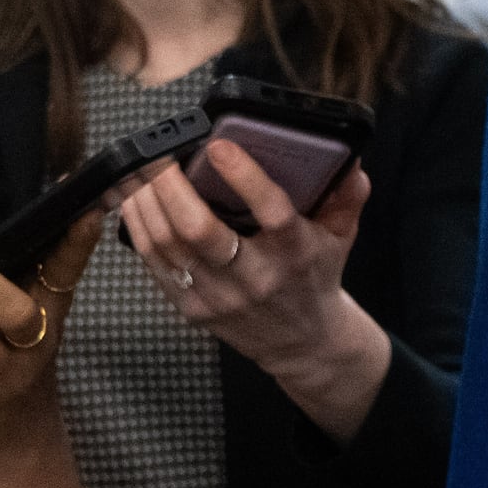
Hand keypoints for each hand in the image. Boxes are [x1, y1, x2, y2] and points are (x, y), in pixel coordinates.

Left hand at [0, 211, 102, 462]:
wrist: (20, 439)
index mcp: (51, 316)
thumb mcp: (27, 324)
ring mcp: (6, 376)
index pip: (66, 275)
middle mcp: (35, 345)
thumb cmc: (17, 362)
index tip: (86, 210)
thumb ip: (12, 283)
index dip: (76, 245)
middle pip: (13, 311)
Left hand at [120, 143, 391, 440]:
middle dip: (171, 186)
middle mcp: (255, 277)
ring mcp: (219, 296)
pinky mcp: (192, 307)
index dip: (244, 177)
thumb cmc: (315, 276)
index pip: (272, 212)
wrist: (301, 341)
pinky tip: (134, 200)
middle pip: (200, 230)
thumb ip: (348, 198)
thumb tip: (353, 165)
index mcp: (295, 252)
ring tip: (139, 170)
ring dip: (147, 202)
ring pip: (168, 244)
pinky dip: (139, 227)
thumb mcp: (342, 237)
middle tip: (159, 155)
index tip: (219, 146)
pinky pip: (155, 263)